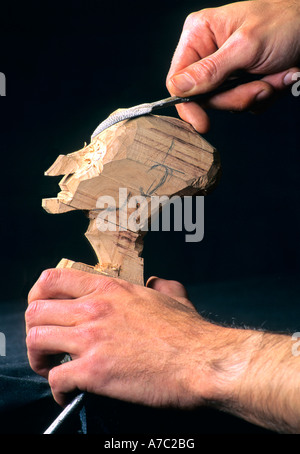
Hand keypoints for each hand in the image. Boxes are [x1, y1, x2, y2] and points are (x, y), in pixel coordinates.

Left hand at [26, 268, 299, 432]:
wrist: (203, 361)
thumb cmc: (191, 333)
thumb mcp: (174, 298)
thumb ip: (162, 286)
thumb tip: (161, 283)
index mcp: (110, 290)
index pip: (53, 280)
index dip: (39, 296)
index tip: (43, 310)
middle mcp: (95, 309)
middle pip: (36, 311)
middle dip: (35, 330)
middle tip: (47, 345)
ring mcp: (92, 339)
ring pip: (36, 340)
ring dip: (38, 358)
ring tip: (50, 368)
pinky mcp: (94, 371)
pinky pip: (55, 379)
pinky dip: (56, 389)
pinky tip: (68, 393)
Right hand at [166, 0, 299, 132]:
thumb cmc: (286, 22)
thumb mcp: (247, 46)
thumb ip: (211, 70)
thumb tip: (177, 87)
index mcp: (200, 35)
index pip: (178, 80)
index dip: (188, 104)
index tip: (202, 123)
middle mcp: (209, 53)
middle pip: (205, 97)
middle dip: (236, 97)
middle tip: (259, 87)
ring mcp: (226, 69)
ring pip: (227, 103)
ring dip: (255, 95)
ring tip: (276, 76)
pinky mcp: (242, 80)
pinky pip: (245, 103)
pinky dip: (265, 95)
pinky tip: (278, 77)